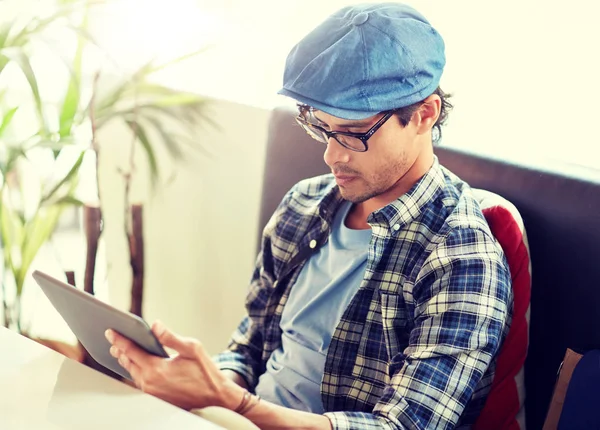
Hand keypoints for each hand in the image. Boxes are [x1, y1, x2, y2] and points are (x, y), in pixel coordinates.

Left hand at [105, 321, 243, 410]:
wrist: (215, 395)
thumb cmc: (205, 371)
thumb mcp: (191, 348)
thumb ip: (170, 337)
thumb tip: (155, 326)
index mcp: (157, 369)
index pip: (131, 351)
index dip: (120, 339)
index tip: (110, 331)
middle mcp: (150, 382)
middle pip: (128, 363)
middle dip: (119, 350)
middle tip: (113, 339)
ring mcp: (152, 392)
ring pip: (132, 373)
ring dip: (126, 361)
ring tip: (121, 350)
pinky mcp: (157, 397)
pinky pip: (139, 382)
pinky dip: (134, 370)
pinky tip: (136, 364)